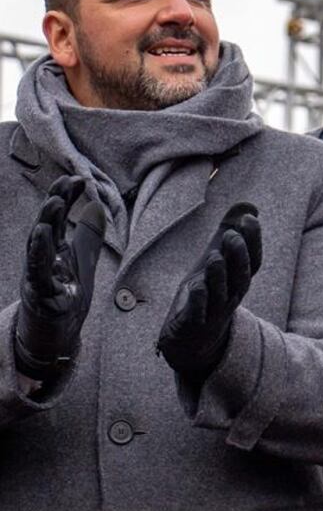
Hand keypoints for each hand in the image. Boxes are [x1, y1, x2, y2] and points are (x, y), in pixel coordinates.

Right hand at [15, 176, 106, 380]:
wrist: (58, 331)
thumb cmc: (67, 294)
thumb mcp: (83, 260)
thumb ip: (89, 235)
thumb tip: (97, 206)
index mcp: (54, 248)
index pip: (59, 217)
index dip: (66, 197)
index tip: (78, 178)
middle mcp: (43, 256)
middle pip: (47, 224)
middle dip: (55, 201)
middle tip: (66, 181)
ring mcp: (38, 273)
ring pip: (39, 243)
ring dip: (46, 220)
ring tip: (55, 201)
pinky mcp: (39, 291)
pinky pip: (38, 269)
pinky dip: (39, 251)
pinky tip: (41, 233)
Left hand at [157, 203, 261, 378]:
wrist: (192, 339)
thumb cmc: (208, 293)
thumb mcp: (218, 259)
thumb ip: (231, 231)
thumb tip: (249, 206)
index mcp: (239, 280)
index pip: (253, 260)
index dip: (254, 240)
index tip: (250, 218)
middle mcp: (231, 296)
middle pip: (241, 277)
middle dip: (238, 257)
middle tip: (231, 235)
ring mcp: (213, 312)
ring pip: (220, 294)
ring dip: (218, 276)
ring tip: (213, 256)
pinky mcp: (193, 324)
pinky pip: (199, 313)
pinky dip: (200, 300)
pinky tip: (197, 285)